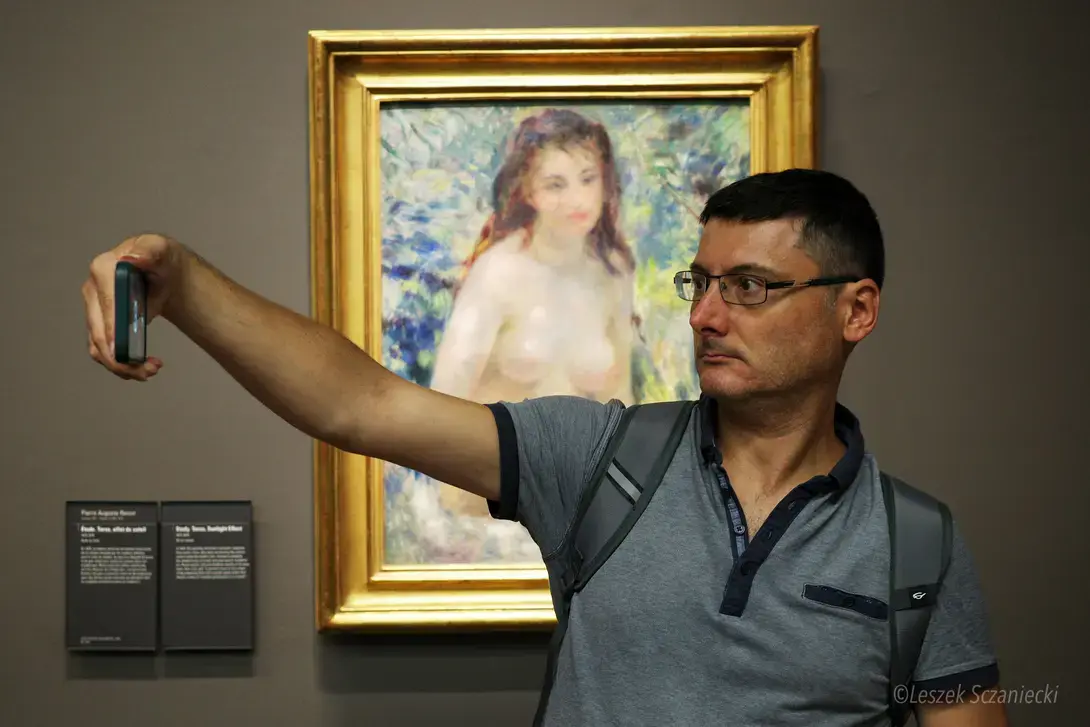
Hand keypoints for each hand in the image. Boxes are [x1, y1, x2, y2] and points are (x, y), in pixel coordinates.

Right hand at [82, 233, 180, 380]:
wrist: (162, 271)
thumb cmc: (161, 259)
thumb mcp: (160, 250)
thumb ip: (150, 253)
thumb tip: (132, 260)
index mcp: (103, 268)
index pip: (106, 303)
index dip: (113, 328)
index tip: (123, 349)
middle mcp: (92, 290)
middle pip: (99, 331)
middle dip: (121, 356)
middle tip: (149, 369)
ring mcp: (94, 309)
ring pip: (99, 347)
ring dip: (122, 366)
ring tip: (151, 371)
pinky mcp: (100, 324)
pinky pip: (103, 351)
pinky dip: (120, 364)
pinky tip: (143, 368)